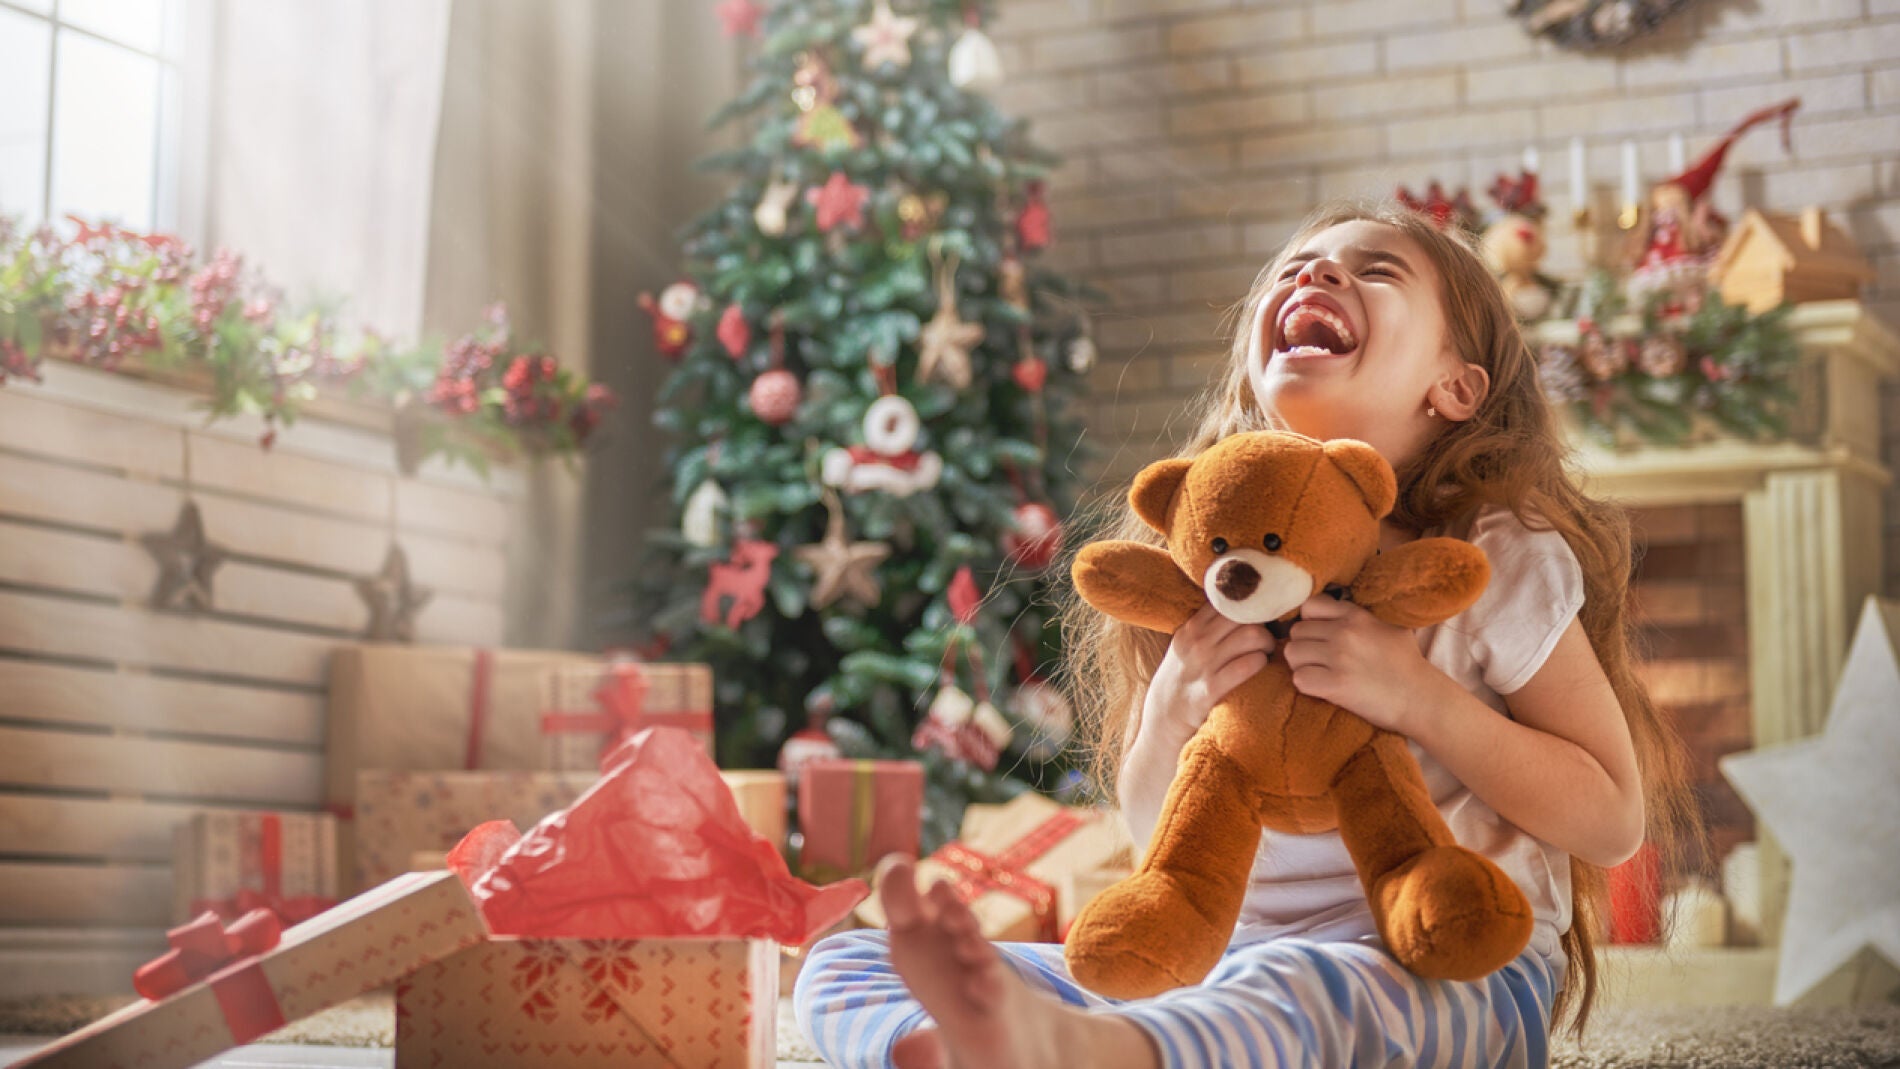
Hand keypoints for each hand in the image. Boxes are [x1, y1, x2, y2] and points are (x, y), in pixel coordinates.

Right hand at [1140, 604, 1276, 746]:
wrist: (1163, 720)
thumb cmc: (1183, 680)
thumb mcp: (1186, 647)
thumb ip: (1209, 628)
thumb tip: (1244, 608)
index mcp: (1191, 627)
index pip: (1228, 599)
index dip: (1250, 604)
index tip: (1260, 615)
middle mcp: (1196, 641)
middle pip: (1244, 613)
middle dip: (1263, 623)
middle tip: (1268, 637)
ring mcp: (1203, 665)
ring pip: (1252, 635)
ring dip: (1267, 643)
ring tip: (1266, 653)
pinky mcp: (1211, 689)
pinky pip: (1247, 665)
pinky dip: (1261, 663)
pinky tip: (1260, 668)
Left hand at [1281, 594, 1434, 734]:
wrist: (1421, 698)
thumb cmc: (1406, 663)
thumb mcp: (1389, 625)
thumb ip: (1360, 614)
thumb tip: (1333, 608)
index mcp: (1356, 615)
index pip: (1309, 606)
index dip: (1310, 622)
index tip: (1320, 637)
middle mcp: (1344, 632)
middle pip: (1296, 632)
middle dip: (1305, 647)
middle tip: (1321, 661)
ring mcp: (1339, 657)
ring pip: (1292, 653)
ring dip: (1302, 665)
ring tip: (1320, 674)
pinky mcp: (1335, 685)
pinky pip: (1299, 679)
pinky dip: (1306, 685)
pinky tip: (1322, 687)